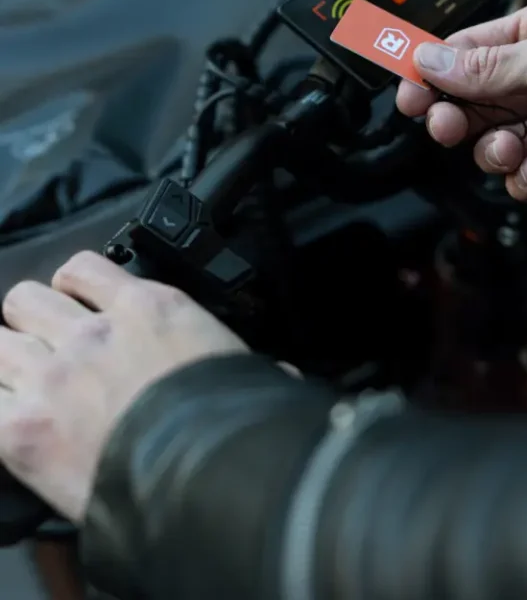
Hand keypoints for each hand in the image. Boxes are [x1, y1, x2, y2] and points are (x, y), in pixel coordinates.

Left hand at [0, 252, 246, 522]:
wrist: (207, 477)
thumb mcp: (246, 369)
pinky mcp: (23, 428)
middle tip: (49, 349)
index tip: (82, 307)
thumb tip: (280, 376)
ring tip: (27, 383)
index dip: (77, 289)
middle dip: (34, 321)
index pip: (87, 268)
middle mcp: (94, 331)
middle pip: (28, 298)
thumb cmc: (231, 424)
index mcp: (150, 309)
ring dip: (10, 359)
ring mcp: (53, 376)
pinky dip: (1, 410)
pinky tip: (19, 423)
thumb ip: (243, 364)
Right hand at [397, 0, 526, 206]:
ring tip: (505, 149)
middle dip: (452, 114)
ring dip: (489, 149)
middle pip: (475, 101)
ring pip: (497, 142)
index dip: (431, 72)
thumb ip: (487, 66)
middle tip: (442, 124)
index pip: (467, 53)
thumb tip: (429, 59)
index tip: (405, 91)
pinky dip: (519, 181)